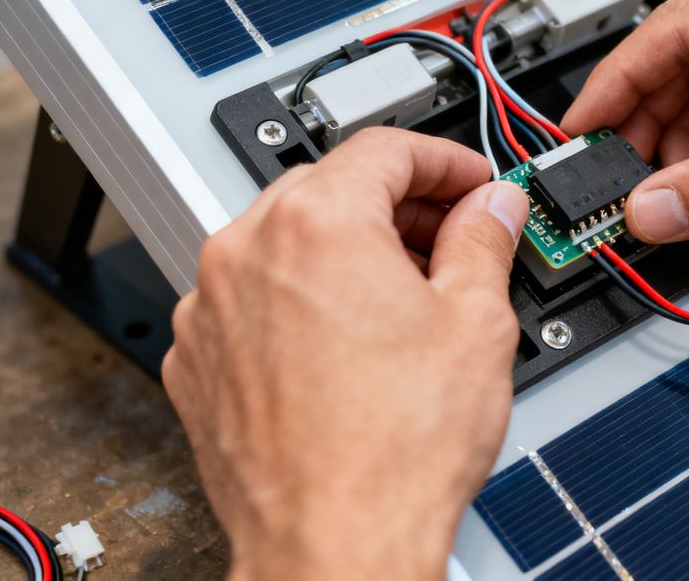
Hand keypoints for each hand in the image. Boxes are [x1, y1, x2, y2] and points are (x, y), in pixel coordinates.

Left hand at [163, 129, 528, 580]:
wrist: (334, 546)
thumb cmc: (394, 453)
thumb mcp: (476, 323)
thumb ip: (483, 241)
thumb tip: (491, 210)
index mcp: (315, 222)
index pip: (384, 148)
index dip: (444, 159)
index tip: (470, 183)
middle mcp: (245, 252)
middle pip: (329, 189)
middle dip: (397, 206)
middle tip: (450, 239)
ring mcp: (210, 310)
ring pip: (284, 245)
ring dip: (345, 254)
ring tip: (404, 301)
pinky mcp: (197, 364)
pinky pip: (250, 303)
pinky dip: (298, 304)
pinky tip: (349, 347)